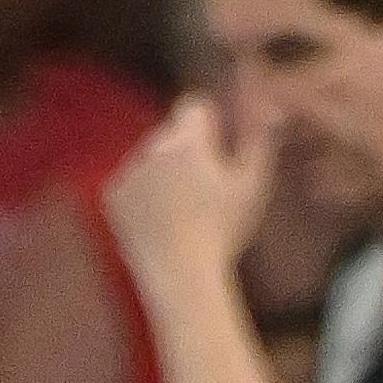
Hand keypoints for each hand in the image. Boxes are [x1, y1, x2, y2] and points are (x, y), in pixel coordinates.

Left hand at [104, 98, 275, 300]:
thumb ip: (260, 140)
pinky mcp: (112, 195)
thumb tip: (270, 109)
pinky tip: (161, 222)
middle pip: (171, 133)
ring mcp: (128, 171)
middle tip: (203, 188)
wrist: (180, 276)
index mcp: (187, 141)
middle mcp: (152, 148)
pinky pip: (131, 183)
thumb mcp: (253, 187)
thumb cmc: (224, 232)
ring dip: (163, 172)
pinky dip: (143, 195)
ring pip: (150, 158)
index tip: (218, 148)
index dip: (209, 124)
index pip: (194, 106)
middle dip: (186, 149)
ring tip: (182, 211)